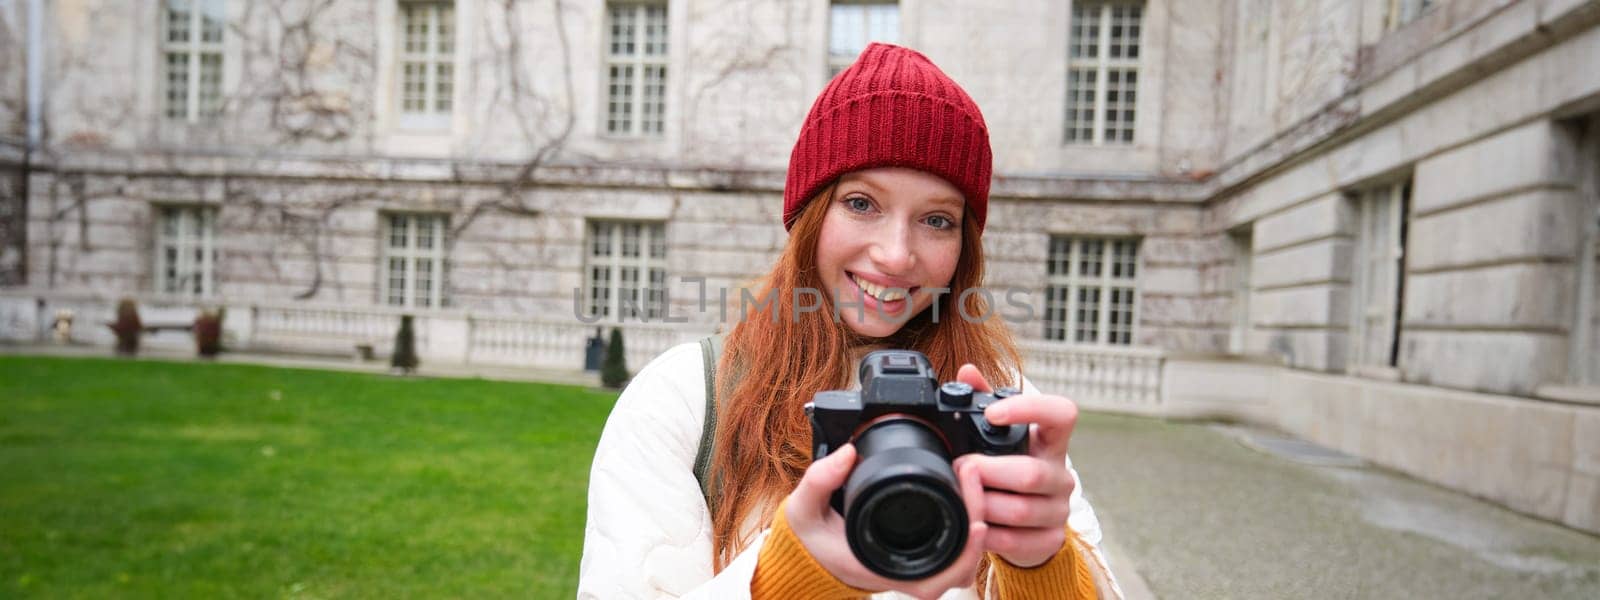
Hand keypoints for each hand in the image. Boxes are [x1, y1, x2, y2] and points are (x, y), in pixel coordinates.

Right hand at [784, 443, 990, 598]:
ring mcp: (919, 567)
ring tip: (970, 476)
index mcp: (888, 570)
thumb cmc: (811, 539)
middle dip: (979, 516)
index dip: (968, 550)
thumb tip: (847, 453)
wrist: (808, 553)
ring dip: (976, 517)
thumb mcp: (805, 509)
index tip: (978, 520)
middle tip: (972, 472)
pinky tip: (963, 488)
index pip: (943, 572)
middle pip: (965, 560)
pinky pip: (957, 546)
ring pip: (967, 554)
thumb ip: (820, 480)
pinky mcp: (922, 555)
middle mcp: (909, 574)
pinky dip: (966, 521)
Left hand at [952, 364, 1077, 567]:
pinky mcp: (1051, 539)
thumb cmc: (1010, 467)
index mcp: (1051, 441)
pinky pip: (1017, 541)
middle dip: (988, 472)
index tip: (992, 414)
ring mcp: (1060, 509)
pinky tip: (973, 527)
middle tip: (960, 467)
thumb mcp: (999, 437)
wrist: (1028, 523)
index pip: (1062, 413)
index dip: (1029, 409)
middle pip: (1030, 474)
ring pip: (1020, 510)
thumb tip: (966, 372)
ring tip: (962, 497)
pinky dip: (989, 535)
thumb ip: (984, 401)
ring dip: (983, 504)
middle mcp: (1061, 474)